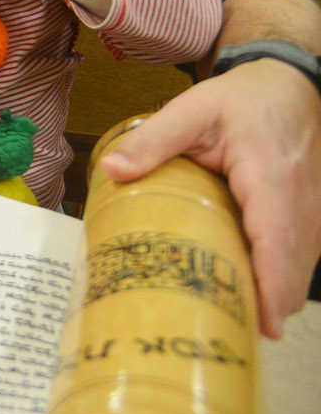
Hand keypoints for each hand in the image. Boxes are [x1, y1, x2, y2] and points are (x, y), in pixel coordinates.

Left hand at [100, 59, 320, 339]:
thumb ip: (152, 140)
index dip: (273, 283)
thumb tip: (112, 170)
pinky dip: (284, 275)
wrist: (288, 80)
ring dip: (279, 292)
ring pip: (304, 261)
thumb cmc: (242, 98)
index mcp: (270, 174)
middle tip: (236, 333)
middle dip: (272, 301)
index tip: (263, 321)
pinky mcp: (313, 210)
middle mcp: (302, 196)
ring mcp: (314, 205)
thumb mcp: (192, 107)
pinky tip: (256, 292)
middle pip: (295, 262)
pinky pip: (304, 251)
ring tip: (239, 320)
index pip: (278, 237)